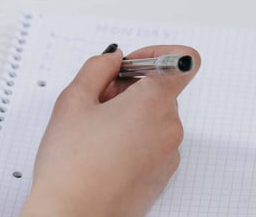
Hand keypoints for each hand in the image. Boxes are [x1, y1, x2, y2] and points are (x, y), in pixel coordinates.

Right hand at [22, 45, 200, 216]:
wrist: (73, 215)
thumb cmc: (72, 164)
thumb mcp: (74, 99)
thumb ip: (97, 67)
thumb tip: (113, 59)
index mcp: (154, 103)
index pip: (183, 60)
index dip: (155, 54)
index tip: (131, 63)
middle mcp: (170, 127)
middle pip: (160, 89)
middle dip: (128, 88)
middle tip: (95, 102)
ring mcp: (169, 154)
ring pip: (153, 116)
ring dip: (128, 113)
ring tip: (93, 131)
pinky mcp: (161, 175)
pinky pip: (151, 142)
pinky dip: (131, 137)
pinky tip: (101, 151)